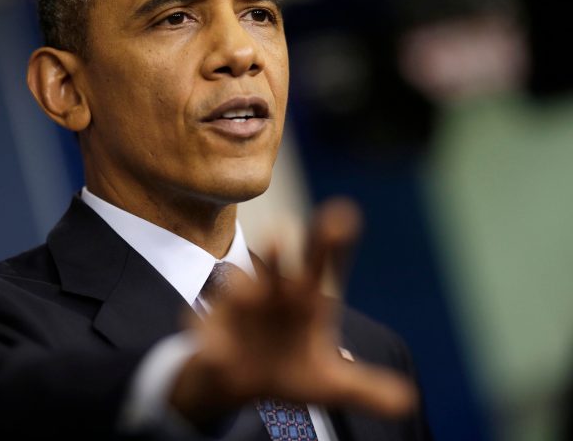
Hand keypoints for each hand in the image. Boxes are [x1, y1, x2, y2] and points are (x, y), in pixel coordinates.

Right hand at [169, 198, 416, 425]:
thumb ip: (365, 388)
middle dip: (282, 252)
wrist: (238, 379)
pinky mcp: (211, 333)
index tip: (344, 214)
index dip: (333, 243)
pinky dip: (210, 341)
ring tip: (251, 288)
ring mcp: (240, 310)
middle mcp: (273, 294)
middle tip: (285, 229)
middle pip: (280, 268)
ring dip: (243, 287)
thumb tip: (408, 402)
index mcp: (306, 299)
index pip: (321, 265)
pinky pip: (208, 335)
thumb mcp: (330, 384)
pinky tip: (212, 347)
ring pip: (241, 291)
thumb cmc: (288, 368)